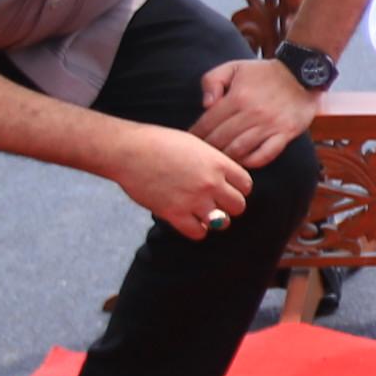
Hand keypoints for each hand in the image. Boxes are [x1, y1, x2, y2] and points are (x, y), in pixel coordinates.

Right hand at [114, 123, 252, 238]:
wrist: (129, 151)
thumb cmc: (159, 142)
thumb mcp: (195, 144)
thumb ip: (212, 162)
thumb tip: (223, 176)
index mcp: (217, 162)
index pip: (246, 185)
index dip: (238, 189)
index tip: (228, 189)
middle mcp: (210, 183)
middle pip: (238, 206)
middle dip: (229, 206)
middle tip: (217, 203)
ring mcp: (194, 200)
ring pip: (222, 222)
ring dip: (214, 220)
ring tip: (204, 213)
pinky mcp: (175, 213)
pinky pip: (198, 233)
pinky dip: (196, 230)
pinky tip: (189, 220)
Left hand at [193, 56, 319, 166]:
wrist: (301, 72)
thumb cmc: (264, 72)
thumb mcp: (234, 67)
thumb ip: (212, 81)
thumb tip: (205, 105)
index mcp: (237, 97)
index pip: (207, 123)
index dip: (195, 135)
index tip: (190, 141)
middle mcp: (252, 113)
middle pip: (221, 140)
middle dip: (207, 149)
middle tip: (201, 154)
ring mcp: (270, 125)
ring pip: (240, 150)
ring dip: (226, 158)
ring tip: (219, 161)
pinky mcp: (286, 133)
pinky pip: (265, 155)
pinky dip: (251, 162)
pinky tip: (244, 162)